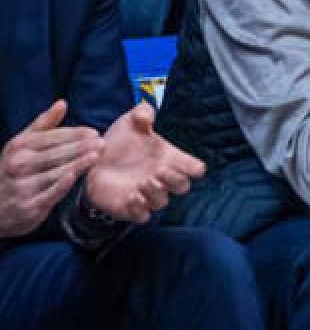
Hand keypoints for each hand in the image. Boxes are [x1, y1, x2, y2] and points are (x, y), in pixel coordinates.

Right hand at [0, 101, 103, 237]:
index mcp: (19, 147)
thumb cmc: (17, 169)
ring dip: (76, 164)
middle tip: (101, 142)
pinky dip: (60, 186)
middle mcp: (18, 165)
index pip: (50, 137)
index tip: (94, 132)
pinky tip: (74, 177)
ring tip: (96, 156)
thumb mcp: (24, 145)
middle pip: (54, 154)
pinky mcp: (29, 206)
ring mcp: (22, 187)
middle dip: (79, 147)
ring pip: (54, 173)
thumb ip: (44, 124)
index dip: (73, 134)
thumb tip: (62, 103)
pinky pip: (48, 194)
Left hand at [85, 102, 204, 222]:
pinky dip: (139, 209)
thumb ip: (140, 113)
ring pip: (161, 202)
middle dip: (175, 180)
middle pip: (181, 186)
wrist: (93, 161)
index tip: (194, 167)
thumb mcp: (129, 122)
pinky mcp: (129, 208)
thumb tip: (145, 115)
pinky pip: (141, 216)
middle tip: (161, 171)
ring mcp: (146, 195)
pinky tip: (131, 196)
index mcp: (169, 159)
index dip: (195, 168)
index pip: (193, 168)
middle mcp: (161, 179)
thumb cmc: (120, 141)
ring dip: (156, 194)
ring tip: (144, 182)